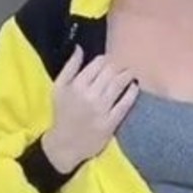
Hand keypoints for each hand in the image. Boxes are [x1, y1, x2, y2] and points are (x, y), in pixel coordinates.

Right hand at [42, 46, 138, 173]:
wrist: (65, 144)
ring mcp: (101, 109)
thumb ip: (69, 66)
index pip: (98, 63)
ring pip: (120, 84)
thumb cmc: (62, 113)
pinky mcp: (110, 122)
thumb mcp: (58, 88)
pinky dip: (132, 92)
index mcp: (76, 85)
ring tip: (131, 73)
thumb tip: (79, 48)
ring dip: (128, 75)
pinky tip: (134, 87)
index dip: (107, 60)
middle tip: (124, 65)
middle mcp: (90, 95)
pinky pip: (125, 103)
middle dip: (120, 65)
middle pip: (111, 71)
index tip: (110, 62)